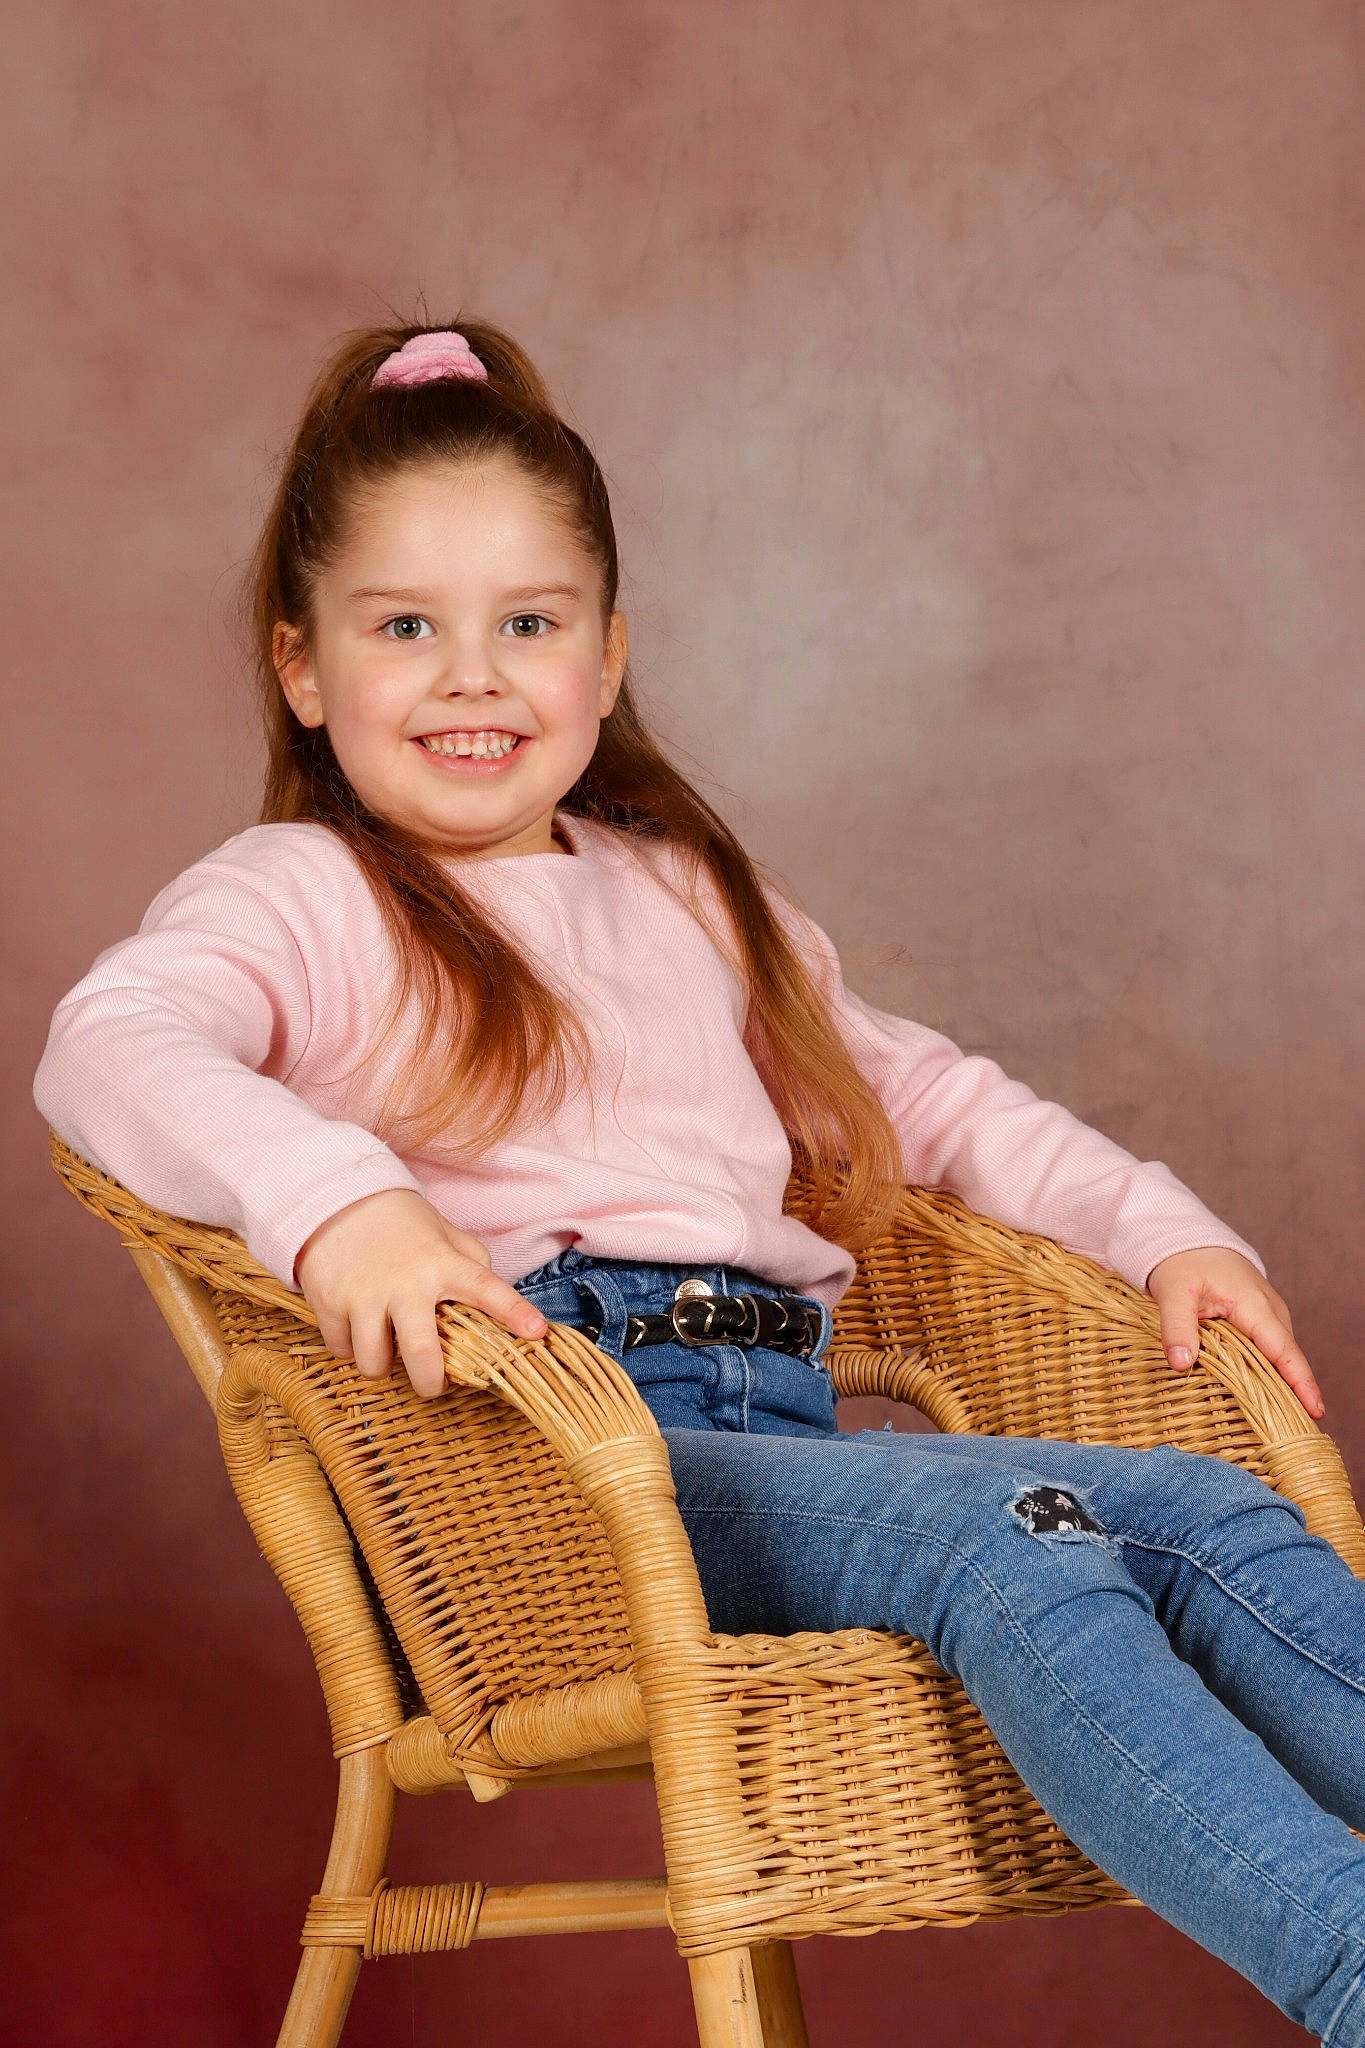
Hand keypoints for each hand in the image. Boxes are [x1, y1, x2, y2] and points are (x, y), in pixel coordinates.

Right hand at [294, 1189, 547, 1399]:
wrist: (333, 1198)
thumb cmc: (398, 1221)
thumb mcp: (442, 1231)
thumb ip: (469, 1261)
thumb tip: (490, 1298)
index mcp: (441, 1263)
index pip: (486, 1289)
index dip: (514, 1312)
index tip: (538, 1333)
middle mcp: (405, 1283)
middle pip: (420, 1354)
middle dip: (429, 1382)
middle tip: (433, 1385)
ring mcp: (364, 1295)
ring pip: (374, 1363)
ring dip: (382, 1364)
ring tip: (385, 1345)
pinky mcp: (329, 1303)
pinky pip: (341, 1350)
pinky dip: (349, 1346)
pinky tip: (356, 1326)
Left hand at [1145, 1247, 1323, 1421]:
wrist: (1189, 1241)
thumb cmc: (1184, 1264)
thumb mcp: (1173, 1292)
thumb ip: (1176, 1327)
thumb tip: (1181, 1364)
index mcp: (1255, 1306)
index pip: (1283, 1351)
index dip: (1299, 1382)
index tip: (1315, 1411)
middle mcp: (1271, 1312)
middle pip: (1287, 1359)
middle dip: (1295, 1394)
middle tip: (1295, 1433)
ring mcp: (1270, 1316)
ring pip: (1280, 1356)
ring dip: (1282, 1385)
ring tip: (1284, 1425)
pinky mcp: (1261, 1320)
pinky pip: (1270, 1351)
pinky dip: (1269, 1372)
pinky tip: (1266, 1398)